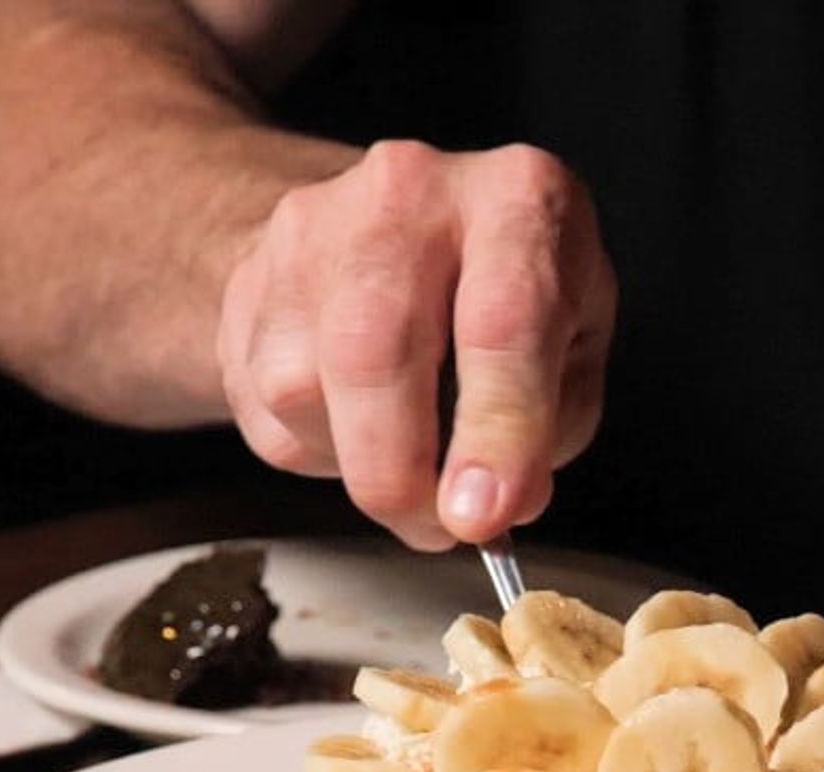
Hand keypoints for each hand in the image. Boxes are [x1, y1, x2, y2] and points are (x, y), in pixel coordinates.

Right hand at [217, 140, 615, 548]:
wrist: (390, 234)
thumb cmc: (505, 296)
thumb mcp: (574, 346)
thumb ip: (552, 425)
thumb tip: (498, 503)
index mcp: (517, 200)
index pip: (503, 321)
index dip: (494, 434)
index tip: (482, 515)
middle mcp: (408, 194)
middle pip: (374, 350)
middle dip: (401, 474)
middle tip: (436, 526)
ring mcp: (313, 229)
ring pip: (303, 388)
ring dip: (359, 465)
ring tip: (408, 455)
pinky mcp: (249, 281)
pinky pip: (266, 408)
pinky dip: (318, 449)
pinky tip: (357, 421)